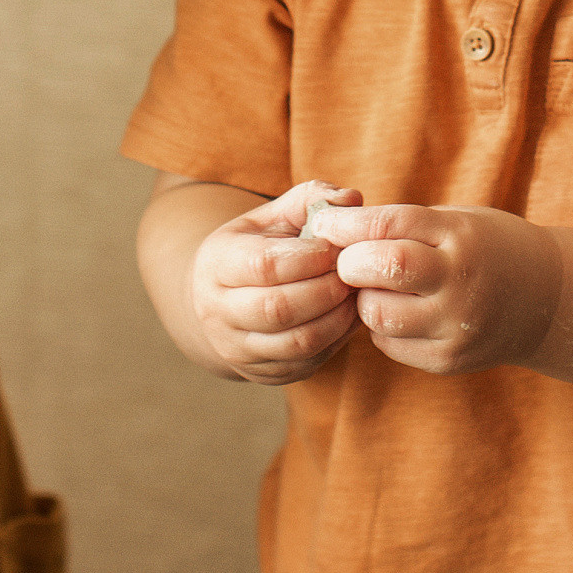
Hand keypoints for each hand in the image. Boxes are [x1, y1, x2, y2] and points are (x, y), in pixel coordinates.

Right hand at [185, 182, 365, 383]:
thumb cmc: (257, 248)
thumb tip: (351, 199)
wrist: (222, 301)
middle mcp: (218, 312)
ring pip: (297, 343)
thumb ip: (310, 200)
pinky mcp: (265, 373)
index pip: (264, 265)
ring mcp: (239, 349)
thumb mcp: (272, 217)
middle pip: (279, 309)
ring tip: (355, 294)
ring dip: (338, 318)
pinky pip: (308, 362)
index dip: (309, 257)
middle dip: (327, 289)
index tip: (336, 247)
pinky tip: (348, 316)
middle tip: (355, 273)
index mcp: (217, 264)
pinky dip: (337, 340)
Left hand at [331, 203, 561, 375]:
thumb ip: (404, 226)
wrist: (549, 300)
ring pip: (378, 314)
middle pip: (383, 268)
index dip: (348, 223)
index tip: (323, 221)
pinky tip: (397, 311)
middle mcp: (461, 282)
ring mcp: (457, 326)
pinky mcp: (450, 360)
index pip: (391, 225)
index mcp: (461, 237)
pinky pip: (390, 344)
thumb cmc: (489, 248)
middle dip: (350, 261)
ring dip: (362, 299)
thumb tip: (334, 227)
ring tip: (374, 288)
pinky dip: (381, 327)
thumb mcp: (457, 221)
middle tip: (348, 259)